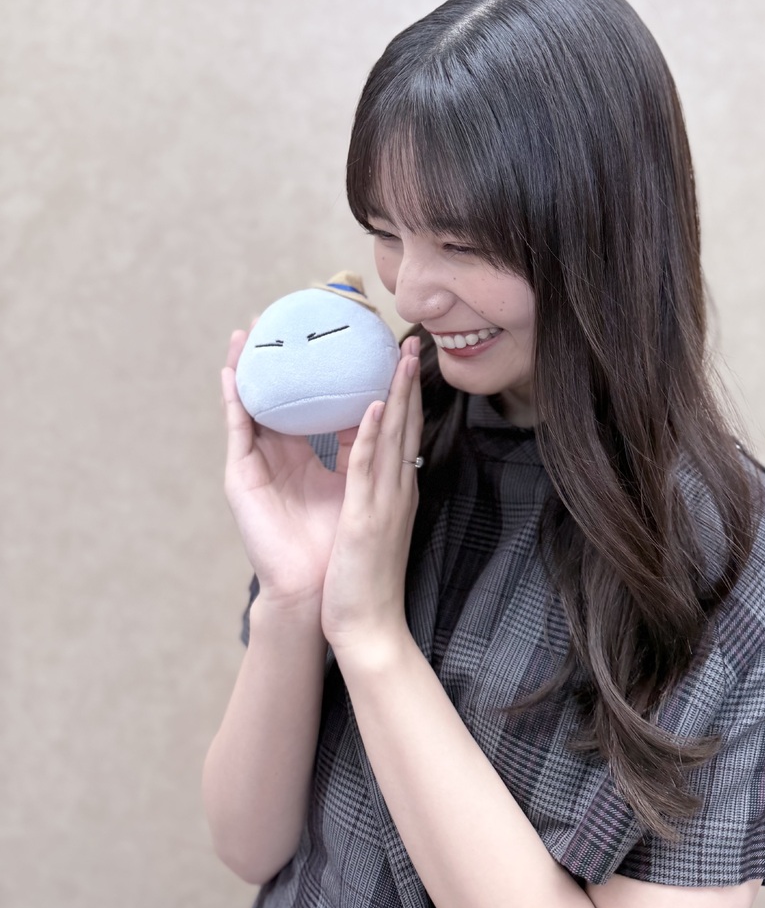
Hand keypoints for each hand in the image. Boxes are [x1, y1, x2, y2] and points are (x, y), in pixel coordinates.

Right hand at [221, 326, 353, 612]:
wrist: (322, 594)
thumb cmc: (344, 545)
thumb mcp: (362, 482)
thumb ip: (366, 444)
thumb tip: (386, 404)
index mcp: (318, 455)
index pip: (320, 400)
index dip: (326, 368)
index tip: (334, 330)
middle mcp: (286, 455)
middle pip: (284, 395)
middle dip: (284, 357)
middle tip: (285, 313)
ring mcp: (261, 465)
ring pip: (256, 404)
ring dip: (251, 367)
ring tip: (249, 330)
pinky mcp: (243, 479)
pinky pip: (240, 430)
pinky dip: (237, 399)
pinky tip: (234, 372)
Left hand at [320, 335, 422, 661]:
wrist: (369, 624)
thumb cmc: (365, 577)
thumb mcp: (373, 523)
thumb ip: (376, 490)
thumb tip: (372, 463)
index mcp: (398, 488)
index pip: (405, 431)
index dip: (406, 393)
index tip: (405, 360)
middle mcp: (398, 488)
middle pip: (406, 424)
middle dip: (408, 381)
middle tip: (411, 341)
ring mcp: (387, 501)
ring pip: (394, 436)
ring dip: (397, 393)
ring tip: (401, 356)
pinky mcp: (367, 516)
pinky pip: (369, 467)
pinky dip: (374, 434)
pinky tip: (375, 406)